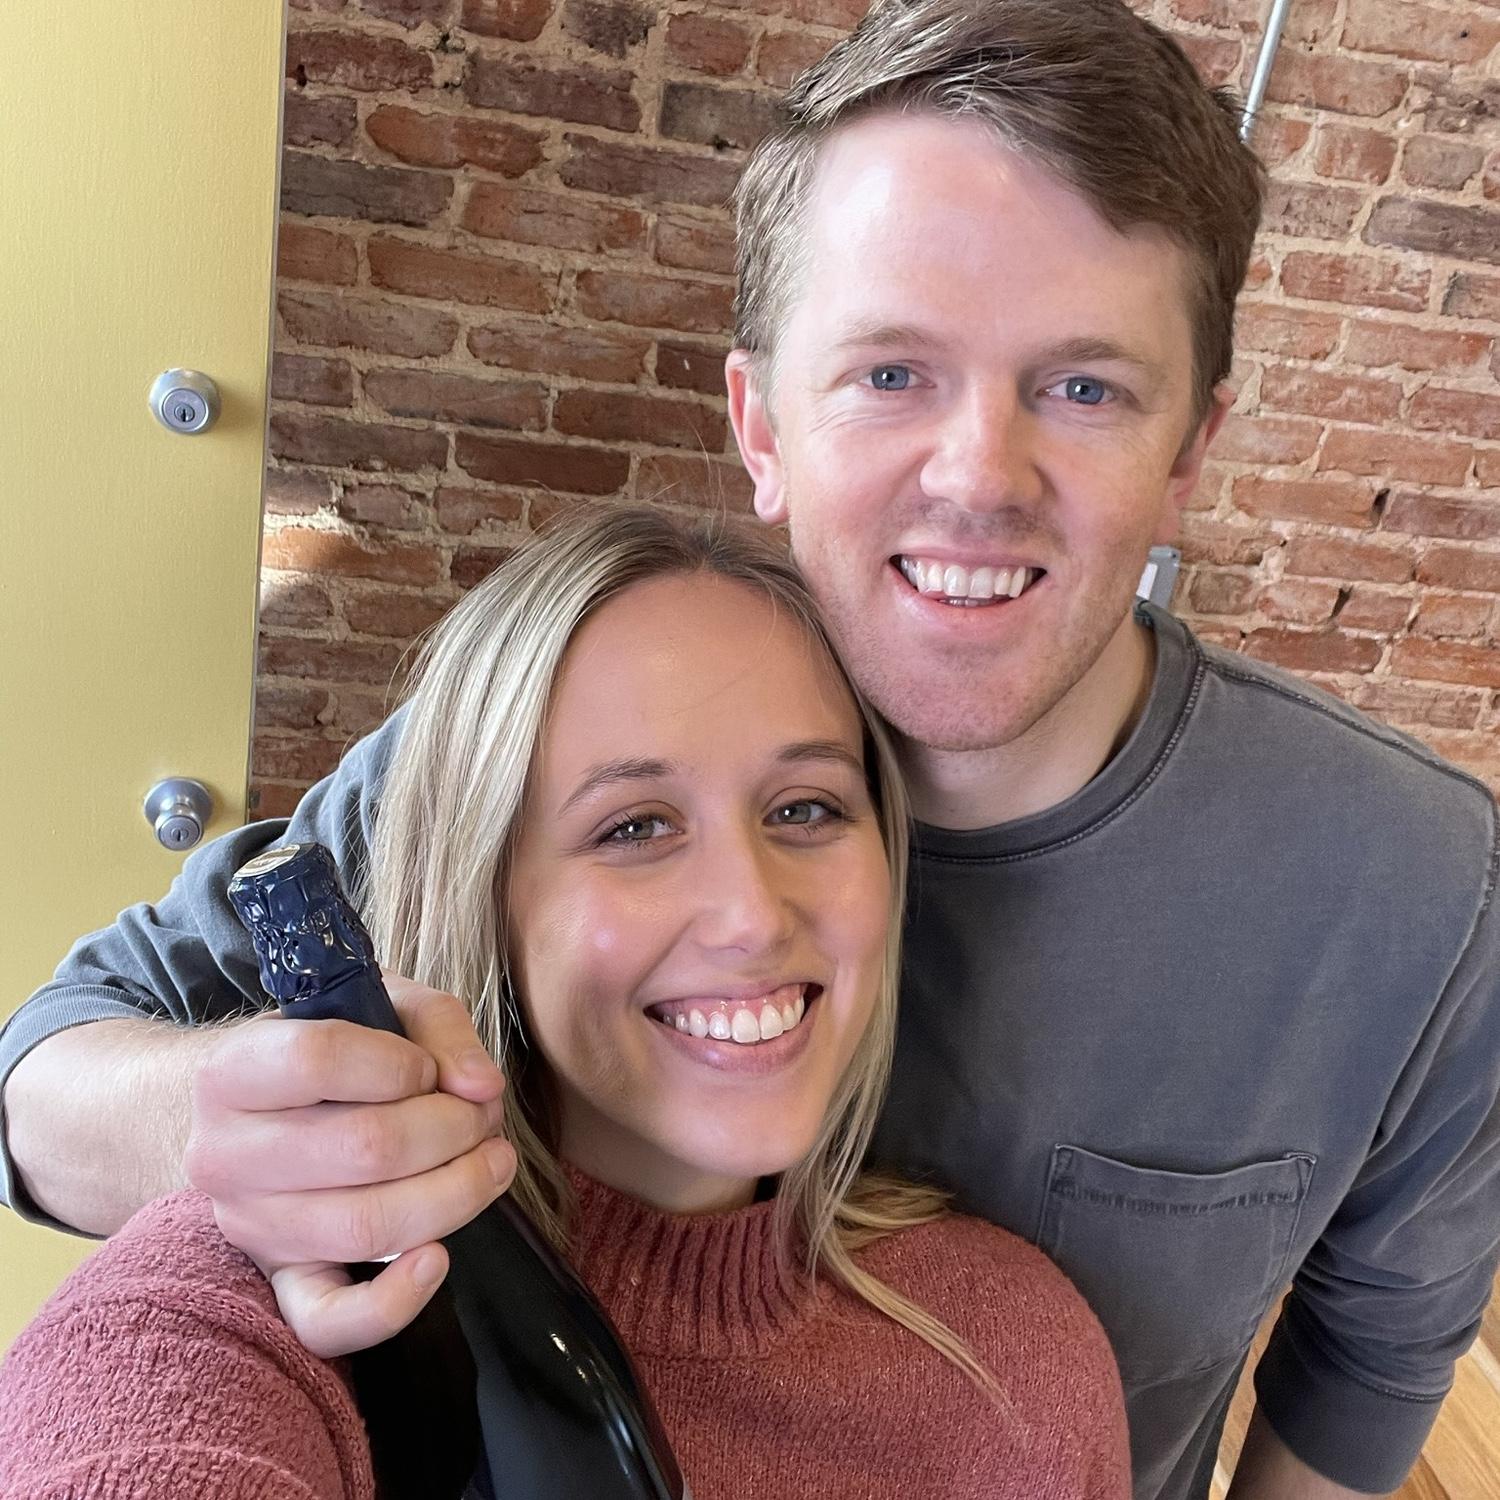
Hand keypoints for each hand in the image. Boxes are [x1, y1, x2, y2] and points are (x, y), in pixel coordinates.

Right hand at [185, 975, 514, 1357]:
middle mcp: (224, 1154)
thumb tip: (481, 1087)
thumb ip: (439, 1028)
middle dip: (451, 1127)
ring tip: (491, 1159)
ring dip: (454, 1193)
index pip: (319, 1060)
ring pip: (365, 1227)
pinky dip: (391, 1303)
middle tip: (482, 1115)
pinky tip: (438, 1260)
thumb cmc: (335, 1050)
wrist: (262, 1111)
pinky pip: (327, 1322)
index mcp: (231, 1071)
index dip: (400, 1063)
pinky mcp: (282, 1281)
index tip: (429, 1068)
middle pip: (364, 1147)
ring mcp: (250, 1226)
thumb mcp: (381, 1004)